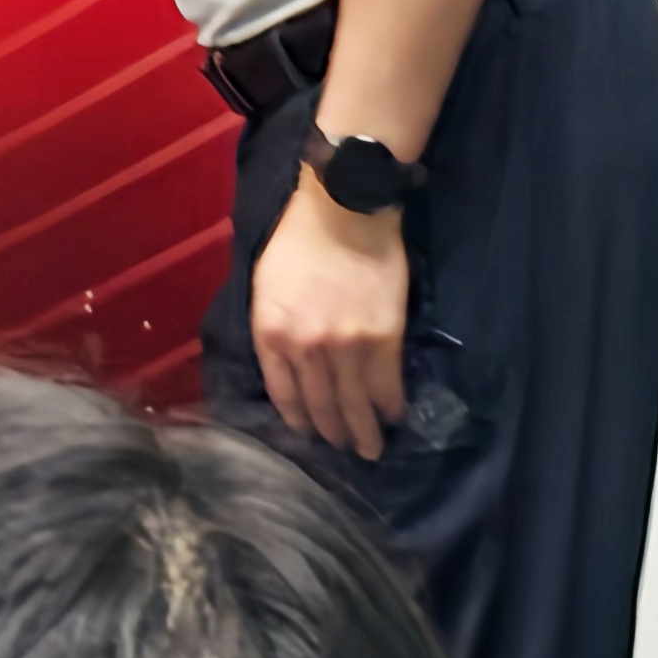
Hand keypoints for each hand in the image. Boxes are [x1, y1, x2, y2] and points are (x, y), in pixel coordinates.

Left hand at [249, 173, 411, 460]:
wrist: (344, 209)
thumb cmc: (298, 240)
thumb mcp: (265, 287)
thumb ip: (272, 330)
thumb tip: (285, 367)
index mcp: (270, 335)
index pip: (283, 395)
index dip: (298, 420)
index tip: (309, 434)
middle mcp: (306, 350)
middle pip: (320, 406)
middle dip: (332, 433)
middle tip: (344, 449)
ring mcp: (346, 348)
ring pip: (354, 405)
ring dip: (364, 432)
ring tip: (370, 449)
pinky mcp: (384, 340)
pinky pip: (388, 386)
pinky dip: (390, 406)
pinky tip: (392, 416)